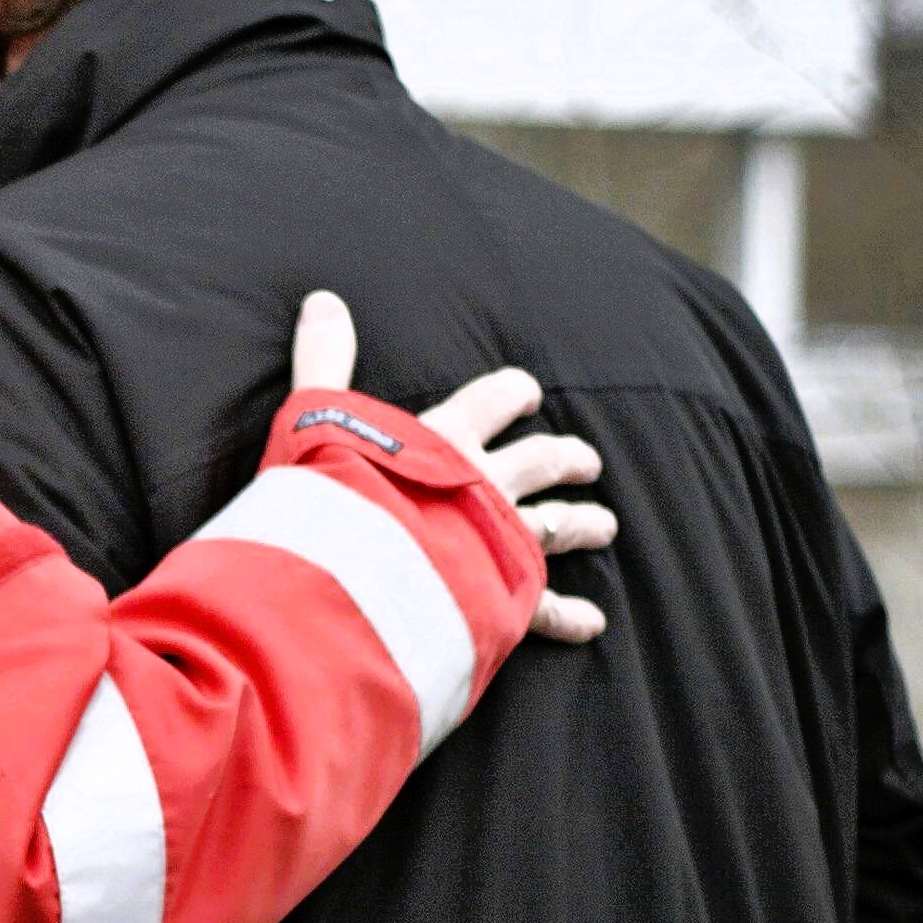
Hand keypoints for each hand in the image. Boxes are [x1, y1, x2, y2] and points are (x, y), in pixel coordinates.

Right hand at [289, 290, 612, 644]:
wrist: (359, 571)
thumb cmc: (334, 493)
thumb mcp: (317, 417)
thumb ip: (323, 362)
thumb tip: (321, 299)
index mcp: (447, 441)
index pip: (491, 403)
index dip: (512, 394)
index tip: (528, 392)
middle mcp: (485, 485)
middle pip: (540, 462)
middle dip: (564, 458)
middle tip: (585, 461)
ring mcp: (500, 541)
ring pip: (556, 526)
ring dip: (582, 524)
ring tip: (604, 525)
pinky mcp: (503, 596)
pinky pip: (544, 608)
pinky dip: (568, 615)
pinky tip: (593, 623)